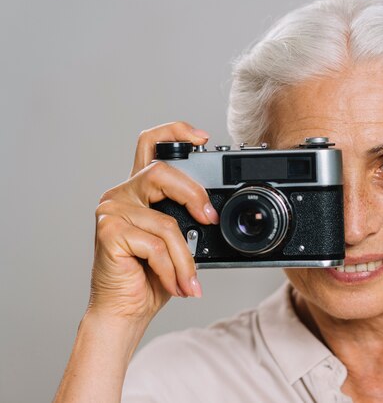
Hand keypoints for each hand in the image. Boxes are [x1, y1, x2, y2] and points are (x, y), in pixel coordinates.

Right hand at [88, 121, 218, 322]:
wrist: (125, 311)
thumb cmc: (150, 277)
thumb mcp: (176, 241)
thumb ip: (186, 218)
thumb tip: (213, 212)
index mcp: (139, 191)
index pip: (150, 144)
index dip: (175, 132)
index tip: (203, 138)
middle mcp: (122, 194)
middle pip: (161, 172)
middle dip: (194, 195)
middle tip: (209, 219)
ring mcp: (112, 211)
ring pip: (166, 221)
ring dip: (185, 258)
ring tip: (189, 281)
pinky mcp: (109, 232)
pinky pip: (156, 245)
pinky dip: (172, 270)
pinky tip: (174, 285)